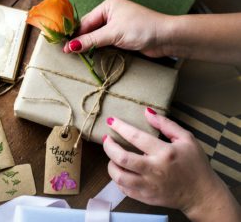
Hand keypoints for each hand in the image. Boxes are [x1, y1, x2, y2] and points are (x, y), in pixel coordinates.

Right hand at [63, 0, 170, 56]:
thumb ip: (90, 40)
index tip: (64, 48)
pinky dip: (98, 48)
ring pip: (97, 37)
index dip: (76, 35)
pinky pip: (105, 42)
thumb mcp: (113, 33)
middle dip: (82, 40)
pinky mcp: (122, 36)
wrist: (166, 37)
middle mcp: (111, 13)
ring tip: (77, 56)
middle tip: (69, 53)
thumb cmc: (141, 29)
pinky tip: (91, 55)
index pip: (86, 21)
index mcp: (108, 5)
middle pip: (90, 29)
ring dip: (90, 46)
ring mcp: (117, 25)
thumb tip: (69, 47)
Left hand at [103, 108, 240, 221]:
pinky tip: (121, 171)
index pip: (136, 137)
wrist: (202, 195)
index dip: (120, 127)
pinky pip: (124, 189)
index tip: (111, 121)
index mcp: (165, 153)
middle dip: (109, 146)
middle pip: (122, 158)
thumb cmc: (195, 164)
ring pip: (119, 176)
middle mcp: (154, 170)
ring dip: (110, 164)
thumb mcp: (187, 139)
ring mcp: (149, 186)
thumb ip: (166, 124)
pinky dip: (118, 179)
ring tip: (112, 157)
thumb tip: (146, 112)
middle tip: (107, 140)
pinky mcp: (146, 198)